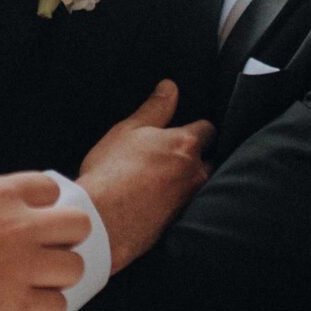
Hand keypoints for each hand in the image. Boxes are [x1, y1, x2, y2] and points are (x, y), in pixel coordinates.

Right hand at [0, 172, 89, 310]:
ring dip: (57, 280)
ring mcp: (20, 266)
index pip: (50, 190)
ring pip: (74, 269)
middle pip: (78, 226)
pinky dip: (44, 310)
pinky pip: (57, 307)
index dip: (44, 211)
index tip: (31, 226)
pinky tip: (21, 310)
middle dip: (65, 242)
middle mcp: (16, 225)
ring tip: (31, 288)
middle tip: (42, 258)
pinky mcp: (15, 306)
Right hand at [77, 80, 210, 271]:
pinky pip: (186, 206)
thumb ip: (155, 108)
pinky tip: (157, 201)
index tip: (183, 130)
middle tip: (170, 157)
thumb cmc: (111, 171)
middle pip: (209, 160)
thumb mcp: (128, 130)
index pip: (208, 129)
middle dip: (197, 157)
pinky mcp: (180, 223)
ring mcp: (190, 200)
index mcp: (186, 144)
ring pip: (198, 184)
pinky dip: (176, 201)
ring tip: (161, 180)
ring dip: (186, 180)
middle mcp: (196, 172)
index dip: (196, 128)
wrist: (102, 220)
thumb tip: (170, 87)